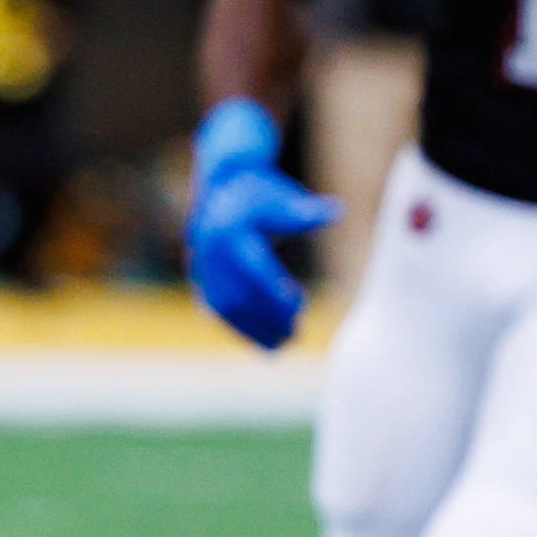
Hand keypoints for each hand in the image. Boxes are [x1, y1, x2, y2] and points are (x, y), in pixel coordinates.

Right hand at [185, 99, 336, 350]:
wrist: (221, 190)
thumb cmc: (260, 195)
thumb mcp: (280, 199)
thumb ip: (304, 211)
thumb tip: (335, 212)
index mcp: (229, 230)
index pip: (252, 268)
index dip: (272, 291)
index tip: (298, 306)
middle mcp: (210, 252)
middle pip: (237, 293)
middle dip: (265, 316)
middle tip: (294, 333)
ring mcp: (201, 268)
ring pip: (225, 307)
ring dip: (252, 330)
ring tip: (282, 345)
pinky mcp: (201, 281)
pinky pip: (218, 311)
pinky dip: (241, 329)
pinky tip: (265, 343)